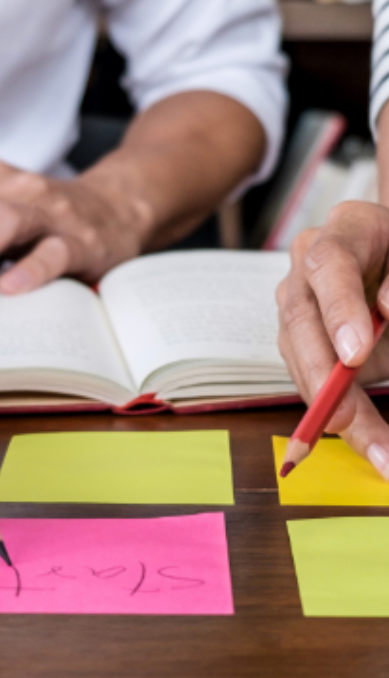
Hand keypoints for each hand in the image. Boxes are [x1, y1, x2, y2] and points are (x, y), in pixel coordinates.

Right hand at [276, 201, 388, 475]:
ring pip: (298, 354)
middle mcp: (310, 260)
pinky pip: (307, 377)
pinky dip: (334, 413)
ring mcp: (299, 297)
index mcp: (349, 229)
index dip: (339, 309)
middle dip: (321, 372)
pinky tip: (367, 441)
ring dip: (329, 406)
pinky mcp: (300, 335)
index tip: (356, 353)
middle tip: (345, 416)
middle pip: (300, 316)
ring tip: (374, 448)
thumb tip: (387, 310)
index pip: (330, 264)